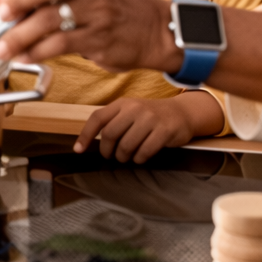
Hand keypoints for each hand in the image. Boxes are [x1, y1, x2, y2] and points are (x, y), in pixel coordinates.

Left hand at [0, 0, 179, 72]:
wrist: (152, 28)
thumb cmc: (109, 7)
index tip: (2, 6)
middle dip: (18, 2)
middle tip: (0, 18)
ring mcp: (98, 8)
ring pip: (51, 18)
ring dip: (21, 36)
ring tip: (3, 49)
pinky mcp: (101, 36)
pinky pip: (61, 43)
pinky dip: (38, 52)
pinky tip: (26, 57)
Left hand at [75, 92, 221, 163]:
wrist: (182, 112)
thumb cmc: (151, 116)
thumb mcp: (130, 112)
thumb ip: (113, 121)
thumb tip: (90, 141)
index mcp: (122, 103)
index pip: (98, 118)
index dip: (85, 135)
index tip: (78, 150)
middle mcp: (134, 108)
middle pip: (110, 134)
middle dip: (108, 151)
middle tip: (112, 156)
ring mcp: (150, 119)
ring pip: (126, 145)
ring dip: (124, 157)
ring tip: (127, 157)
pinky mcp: (164, 131)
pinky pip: (144, 151)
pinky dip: (139, 158)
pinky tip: (140, 157)